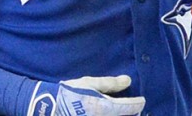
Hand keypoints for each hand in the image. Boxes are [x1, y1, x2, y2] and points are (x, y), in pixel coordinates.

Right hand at [29, 75, 144, 115]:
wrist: (49, 107)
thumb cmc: (70, 92)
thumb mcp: (90, 83)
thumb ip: (111, 83)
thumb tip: (128, 80)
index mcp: (107, 107)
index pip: (131, 107)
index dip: (139, 103)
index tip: (142, 100)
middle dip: (132, 113)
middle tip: (135, 110)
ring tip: (125, 112)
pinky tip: (109, 113)